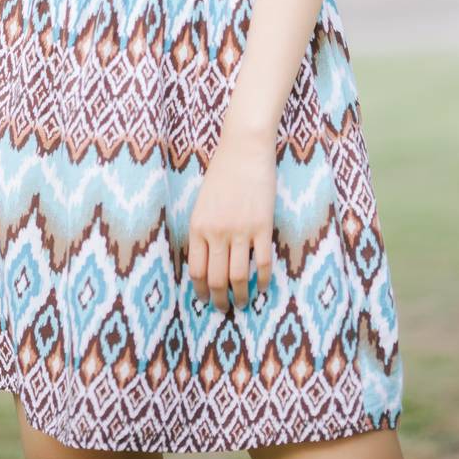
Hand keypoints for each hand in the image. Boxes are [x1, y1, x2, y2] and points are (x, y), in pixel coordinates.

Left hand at [187, 126, 276, 312]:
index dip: (200, 291)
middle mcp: (216, 232)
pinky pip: (262, 264)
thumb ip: (203, 230)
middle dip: (219, 301)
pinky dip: (263, 281)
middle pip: (216, 280)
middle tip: (224, 310)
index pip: (196, 271)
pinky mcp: (262, 227)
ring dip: (241, 297)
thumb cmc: (222, 173)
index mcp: (198, 226)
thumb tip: (207, 260)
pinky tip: (263, 288)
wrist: (244, 148)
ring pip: (239, 278)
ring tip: (243, 304)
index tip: (205, 300)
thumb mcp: (203, 202)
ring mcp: (240, 231)